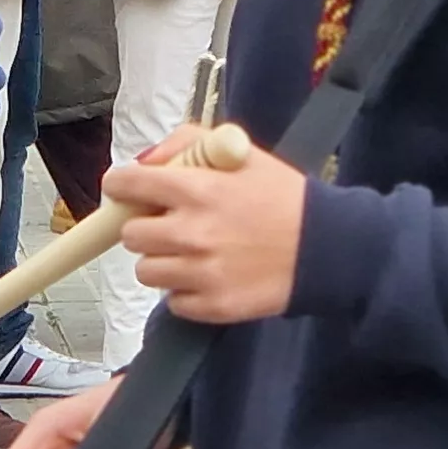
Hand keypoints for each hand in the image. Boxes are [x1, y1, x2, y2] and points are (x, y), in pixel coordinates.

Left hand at [109, 127, 305, 322]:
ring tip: (193, 252)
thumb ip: (186, 143)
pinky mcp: (212, 306)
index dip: (121, 186)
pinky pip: (173, 301)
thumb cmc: (283, 196)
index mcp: (196, 189)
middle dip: (145, 226)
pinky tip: (211, 275)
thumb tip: (143, 162)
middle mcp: (191, 232)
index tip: (125, 190)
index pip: (128, 185)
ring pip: (146, 271)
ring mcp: (201, 273)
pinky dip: (185, 291)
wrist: (326, 247)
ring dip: (162, 261)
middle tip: (171, 224)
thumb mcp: (239, 152)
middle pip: (130, 235)